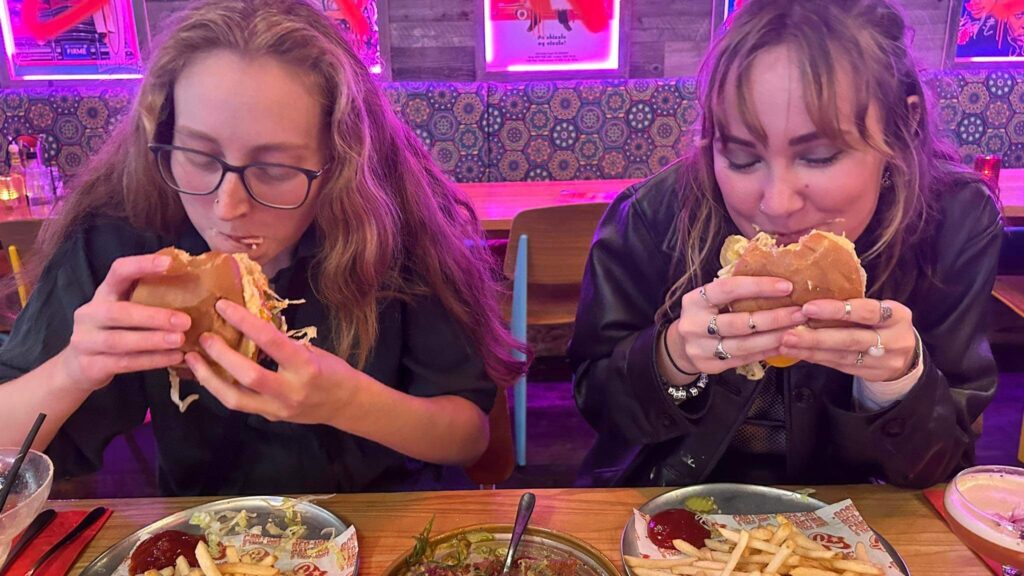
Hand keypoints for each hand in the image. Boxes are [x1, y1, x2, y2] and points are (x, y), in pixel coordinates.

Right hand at [59, 253, 190, 390]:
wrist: (80, 366)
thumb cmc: (115, 331)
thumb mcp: (126, 310)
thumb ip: (150, 298)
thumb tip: (197, 284)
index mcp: (103, 294)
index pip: (118, 271)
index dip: (142, 265)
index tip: (170, 263)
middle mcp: (89, 314)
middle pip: (118, 312)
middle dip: (153, 317)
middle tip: (185, 321)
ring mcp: (85, 341)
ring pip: (119, 341)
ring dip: (153, 341)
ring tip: (181, 340)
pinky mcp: (89, 365)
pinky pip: (123, 363)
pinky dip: (151, 360)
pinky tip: (174, 357)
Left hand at [185, 299, 360, 423]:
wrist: (345, 405)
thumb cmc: (332, 371)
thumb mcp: (313, 351)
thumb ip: (283, 344)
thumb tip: (249, 325)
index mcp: (305, 367)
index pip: (270, 340)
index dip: (243, 321)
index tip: (223, 305)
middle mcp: (290, 390)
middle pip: (247, 374)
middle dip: (221, 354)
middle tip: (204, 337)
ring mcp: (277, 408)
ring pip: (234, 398)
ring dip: (209, 378)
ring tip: (192, 359)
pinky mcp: (269, 417)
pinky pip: (238, 403)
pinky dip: (219, 388)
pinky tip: (208, 374)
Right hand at [665, 277, 805, 375]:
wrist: (681, 345)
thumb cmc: (705, 314)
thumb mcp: (710, 298)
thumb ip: (734, 291)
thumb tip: (777, 279)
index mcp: (694, 301)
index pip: (728, 289)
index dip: (758, 287)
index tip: (786, 286)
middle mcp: (694, 325)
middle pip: (739, 322)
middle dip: (774, 317)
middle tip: (800, 312)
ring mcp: (700, 348)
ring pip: (744, 345)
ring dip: (774, 337)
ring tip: (797, 330)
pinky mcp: (710, 366)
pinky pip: (744, 359)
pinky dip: (767, 351)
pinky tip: (784, 344)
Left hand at [778, 298, 915, 380]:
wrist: (907, 357)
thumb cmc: (885, 324)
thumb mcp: (882, 310)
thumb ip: (857, 304)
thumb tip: (812, 294)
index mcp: (898, 316)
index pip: (866, 311)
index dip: (836, 310)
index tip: (807, 308)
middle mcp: (894, 340)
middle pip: (851, 339)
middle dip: (817, 337)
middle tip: (788, 333)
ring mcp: (884, 361)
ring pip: (842, 356)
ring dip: (811, 350)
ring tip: (786, 344)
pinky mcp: (872, 375)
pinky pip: (840, 366)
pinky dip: (817, 359)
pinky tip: (799, 353)